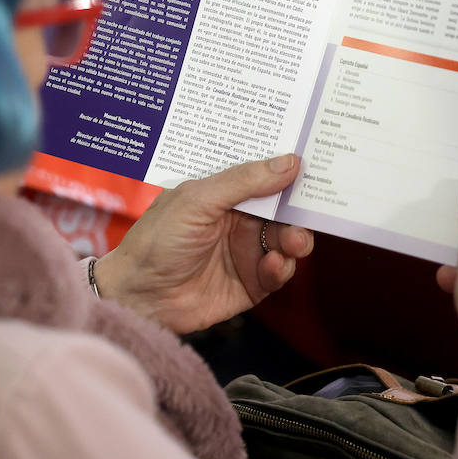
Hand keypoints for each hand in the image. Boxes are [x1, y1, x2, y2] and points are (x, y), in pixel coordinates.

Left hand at [95, 154, 313, 333]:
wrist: (139, 297)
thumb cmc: (157, 240)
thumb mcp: (198, 200)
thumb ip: (244, 181)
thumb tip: (289, 161)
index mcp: (226, 193)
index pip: (266, 177)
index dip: (291, 171)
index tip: (318, 164)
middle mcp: (240, 220)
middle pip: (285, 210)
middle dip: (301, 211)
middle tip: (313, 212)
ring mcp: (246, 252)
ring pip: (288, 241)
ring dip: (297, 240)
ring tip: (293, 244)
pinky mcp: (251, 284)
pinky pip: (279, 273)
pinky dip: (282, 268)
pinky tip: (273, 266)